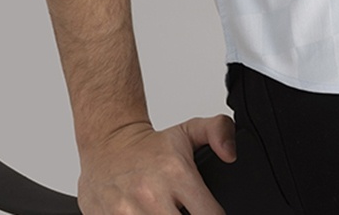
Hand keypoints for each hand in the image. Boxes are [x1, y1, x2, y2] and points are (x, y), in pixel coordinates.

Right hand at [77, 114, 235, 214]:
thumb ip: (219, 131)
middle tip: (190, 213)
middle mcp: (153, 195)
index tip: (210, 213)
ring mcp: (129, 212)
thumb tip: (231, 154)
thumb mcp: (188, 131)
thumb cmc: (149, 146)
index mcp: (177, 174)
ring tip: (170, 214)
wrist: (107, 143)